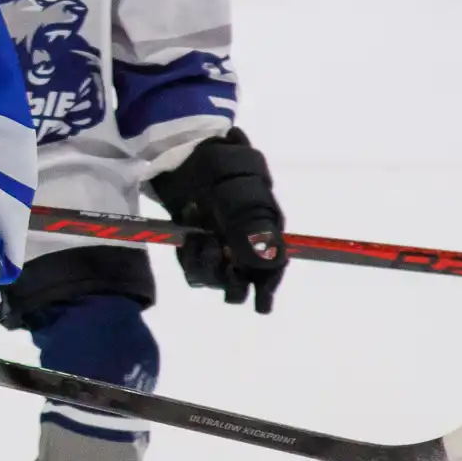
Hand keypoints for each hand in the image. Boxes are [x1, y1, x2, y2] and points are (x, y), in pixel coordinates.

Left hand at [149, 128, 285, 313]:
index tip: (261, 304)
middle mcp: (244, 245)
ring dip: (207, 262)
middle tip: (219, 255)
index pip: (273, 269)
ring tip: (200, 234)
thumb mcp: (245, 191)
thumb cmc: (223, 168)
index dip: (269, 288)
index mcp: (266, 230)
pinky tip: (189, 236)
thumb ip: (256, 227)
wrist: (187, 156)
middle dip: (232, 279)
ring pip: (217, 279)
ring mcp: (219, 248)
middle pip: (244, 282)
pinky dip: (190, 257)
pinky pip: (194, 270)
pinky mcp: (195, 250)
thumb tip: (269, 261)